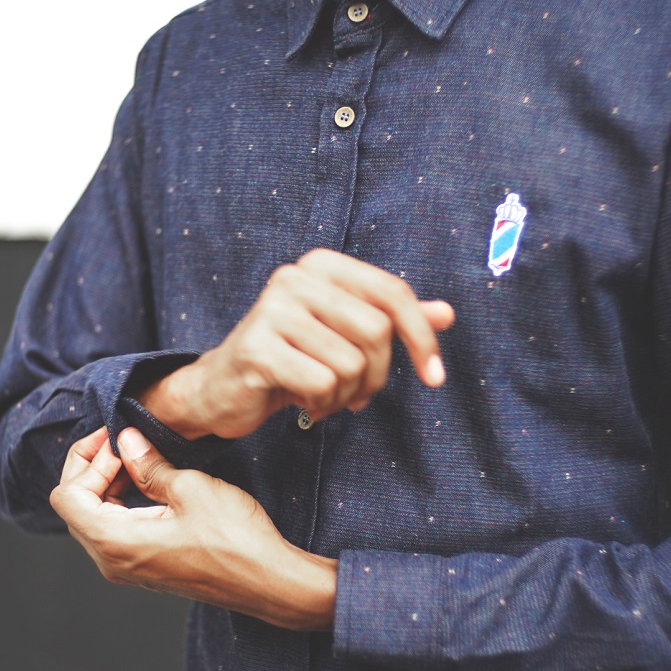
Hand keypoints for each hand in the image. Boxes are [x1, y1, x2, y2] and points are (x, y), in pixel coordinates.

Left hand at [49, 427, 336, 630]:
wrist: (268, 582)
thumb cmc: (236, 540)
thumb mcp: (191, 488)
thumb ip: (149, 464)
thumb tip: (126, 441)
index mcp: (115, 542)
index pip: (67, 495)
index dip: (85, 460)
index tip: (115, 439)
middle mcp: (112, 561)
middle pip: (75, 507)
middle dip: (93, 468)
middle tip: (123, 441)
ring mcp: (129, 568)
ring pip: (95, 518)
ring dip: (108, 484)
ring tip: (138, 457)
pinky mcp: (146, 567)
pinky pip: (115, 530)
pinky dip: (122, 501)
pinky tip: (148, 482)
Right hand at [141, 248, 454, 439]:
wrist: (223, 388)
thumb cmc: (292, 358)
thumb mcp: (344, 335)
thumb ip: (393, 320)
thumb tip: (447, 313)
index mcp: (321, 265)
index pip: (392, 292)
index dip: (422, 337)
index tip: (435, 376)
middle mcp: (295, 277)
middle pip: (377, 330)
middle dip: (378, 376)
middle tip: (357, 395)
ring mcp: (272, 310)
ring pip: (351, 363)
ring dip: (346, 396)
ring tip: (323, 397)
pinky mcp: (256, 347)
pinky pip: (322, 384)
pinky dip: (321, 405)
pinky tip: (302, 403)